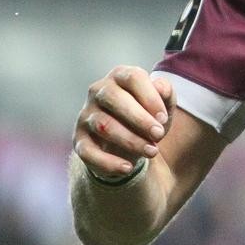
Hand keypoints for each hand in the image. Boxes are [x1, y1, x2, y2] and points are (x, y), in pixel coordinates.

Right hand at [74, 65, 175, 182]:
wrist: (129, 143)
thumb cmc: (148, 116)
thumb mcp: (163, 104)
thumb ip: (165, 93)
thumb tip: (162, 88)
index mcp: (120, 76)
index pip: (133, 78)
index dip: (150, 98)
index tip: (163, 118)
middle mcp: (98, 91)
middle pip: (115, 99)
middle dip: (140, 119)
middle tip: (159, 134)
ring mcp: (86, 115)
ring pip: (104, 126)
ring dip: (131, 140)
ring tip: (152, 151)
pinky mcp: (79, 140)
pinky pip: (88, 152)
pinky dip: (108, 162)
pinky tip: (128, 168)